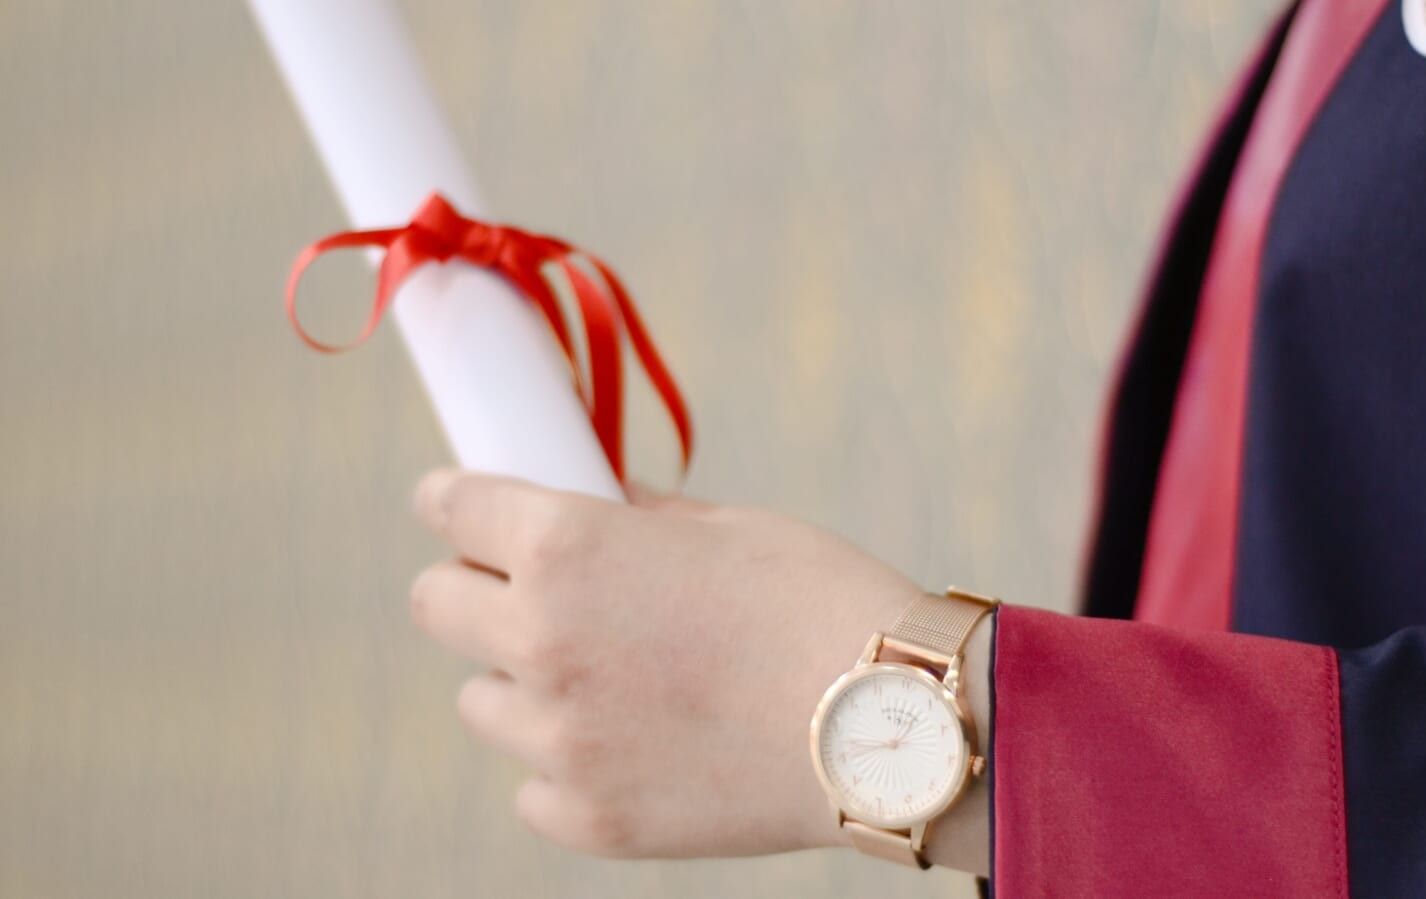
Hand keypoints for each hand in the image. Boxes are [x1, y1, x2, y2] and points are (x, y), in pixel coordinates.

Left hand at [407, 469, 989, 864]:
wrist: (893, 725)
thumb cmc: (822, 603)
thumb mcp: (726, 526)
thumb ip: (637, 520)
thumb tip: (599, 512)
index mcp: (568, 548)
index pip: (452, 508)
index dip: (452, 500)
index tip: (456, 505)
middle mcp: (541, 640)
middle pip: (437, 604)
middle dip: (475, 587)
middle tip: (533, 591)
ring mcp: (559, 739)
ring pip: (483, 700)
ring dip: (524, 680)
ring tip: (610, 680)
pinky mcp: (589, 817)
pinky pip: (536, 784)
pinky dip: (570, 763)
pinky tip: (638, 745)